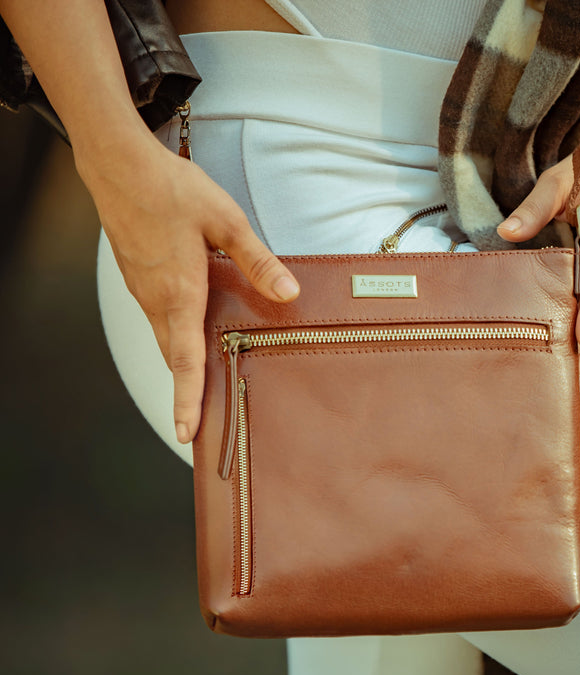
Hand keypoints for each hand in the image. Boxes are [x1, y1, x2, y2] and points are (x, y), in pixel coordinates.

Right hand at [77, 131, 299, 443]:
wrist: (118, 163)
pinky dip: (174, 338)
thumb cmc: (170, 189)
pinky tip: (189, 333)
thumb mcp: (226, 222)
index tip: (186, 432)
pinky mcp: (138, 278)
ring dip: (180, 366)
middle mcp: (156, 299)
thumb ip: (258, 262)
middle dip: (185, 393)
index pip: (185, 361)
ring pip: (165, 338)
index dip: (188, 400)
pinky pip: (158, 319)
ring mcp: (143, 290)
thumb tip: (288, 294)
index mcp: (180, 293)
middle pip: (174, 358)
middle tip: (195, 424)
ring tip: (196, 389)